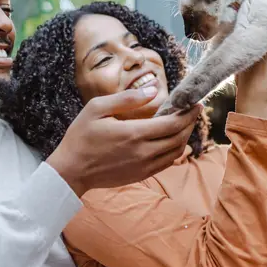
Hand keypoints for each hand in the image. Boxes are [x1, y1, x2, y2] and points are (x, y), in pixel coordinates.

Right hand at [46, 86, 202, 196]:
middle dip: (190, 123)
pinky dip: (175, 150)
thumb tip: (153, 90)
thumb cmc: (81, 136)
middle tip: (192, 110)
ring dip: (184, 137)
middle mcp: (143, 152)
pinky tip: (172, 140)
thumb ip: (127, 99)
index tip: (195, 102)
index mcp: (134, 133)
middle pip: (179, 137)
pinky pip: (167, 163)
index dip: (188, 113)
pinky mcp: (141, 175)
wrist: (71, 171)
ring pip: (176, 152)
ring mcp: (144, 166)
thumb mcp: (97, 108)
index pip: (173, 123)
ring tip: (184, 123)